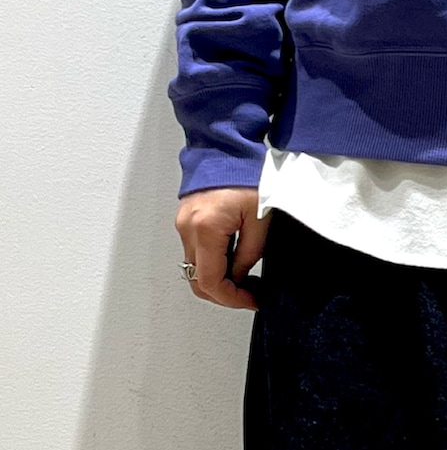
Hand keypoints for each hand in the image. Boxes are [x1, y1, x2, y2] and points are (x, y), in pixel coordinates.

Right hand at [175, 187, 271, 310]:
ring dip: (218, 278)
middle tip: (249, 294)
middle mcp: (188, 229)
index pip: (211, 281)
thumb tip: (241, 276)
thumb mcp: (260, 218)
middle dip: (224, 293)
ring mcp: (183, 224)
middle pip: (198, 280)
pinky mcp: (185, 220)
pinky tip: (233, 258)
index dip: (232, 298)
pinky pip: (195, 252)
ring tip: (245, 276)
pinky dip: (211, 262)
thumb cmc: (247, 175)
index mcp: (206, 228)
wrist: (228, 148)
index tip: (251, 300)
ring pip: (195, 268)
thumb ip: (249, 253)